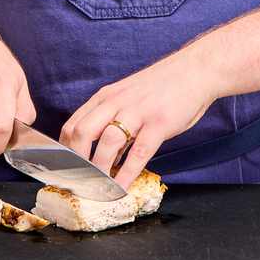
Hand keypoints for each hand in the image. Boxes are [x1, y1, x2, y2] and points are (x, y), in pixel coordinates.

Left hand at [60, 51, 220, 188]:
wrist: (195, 70)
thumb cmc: (162, 87)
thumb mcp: (128, 96)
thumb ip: (113, 120)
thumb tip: (104, 153)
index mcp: (105, 97)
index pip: (72, 125)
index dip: (64, 152)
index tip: (64, 172)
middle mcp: (116, 103)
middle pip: (82, 133)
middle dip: (76, 163)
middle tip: (77, 184)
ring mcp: (138, 112)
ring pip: (108, 143)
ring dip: (100, 170)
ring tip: (97, 189)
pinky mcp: (159, 123)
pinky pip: (139, 152)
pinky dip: (127, 173)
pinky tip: (122, 187)